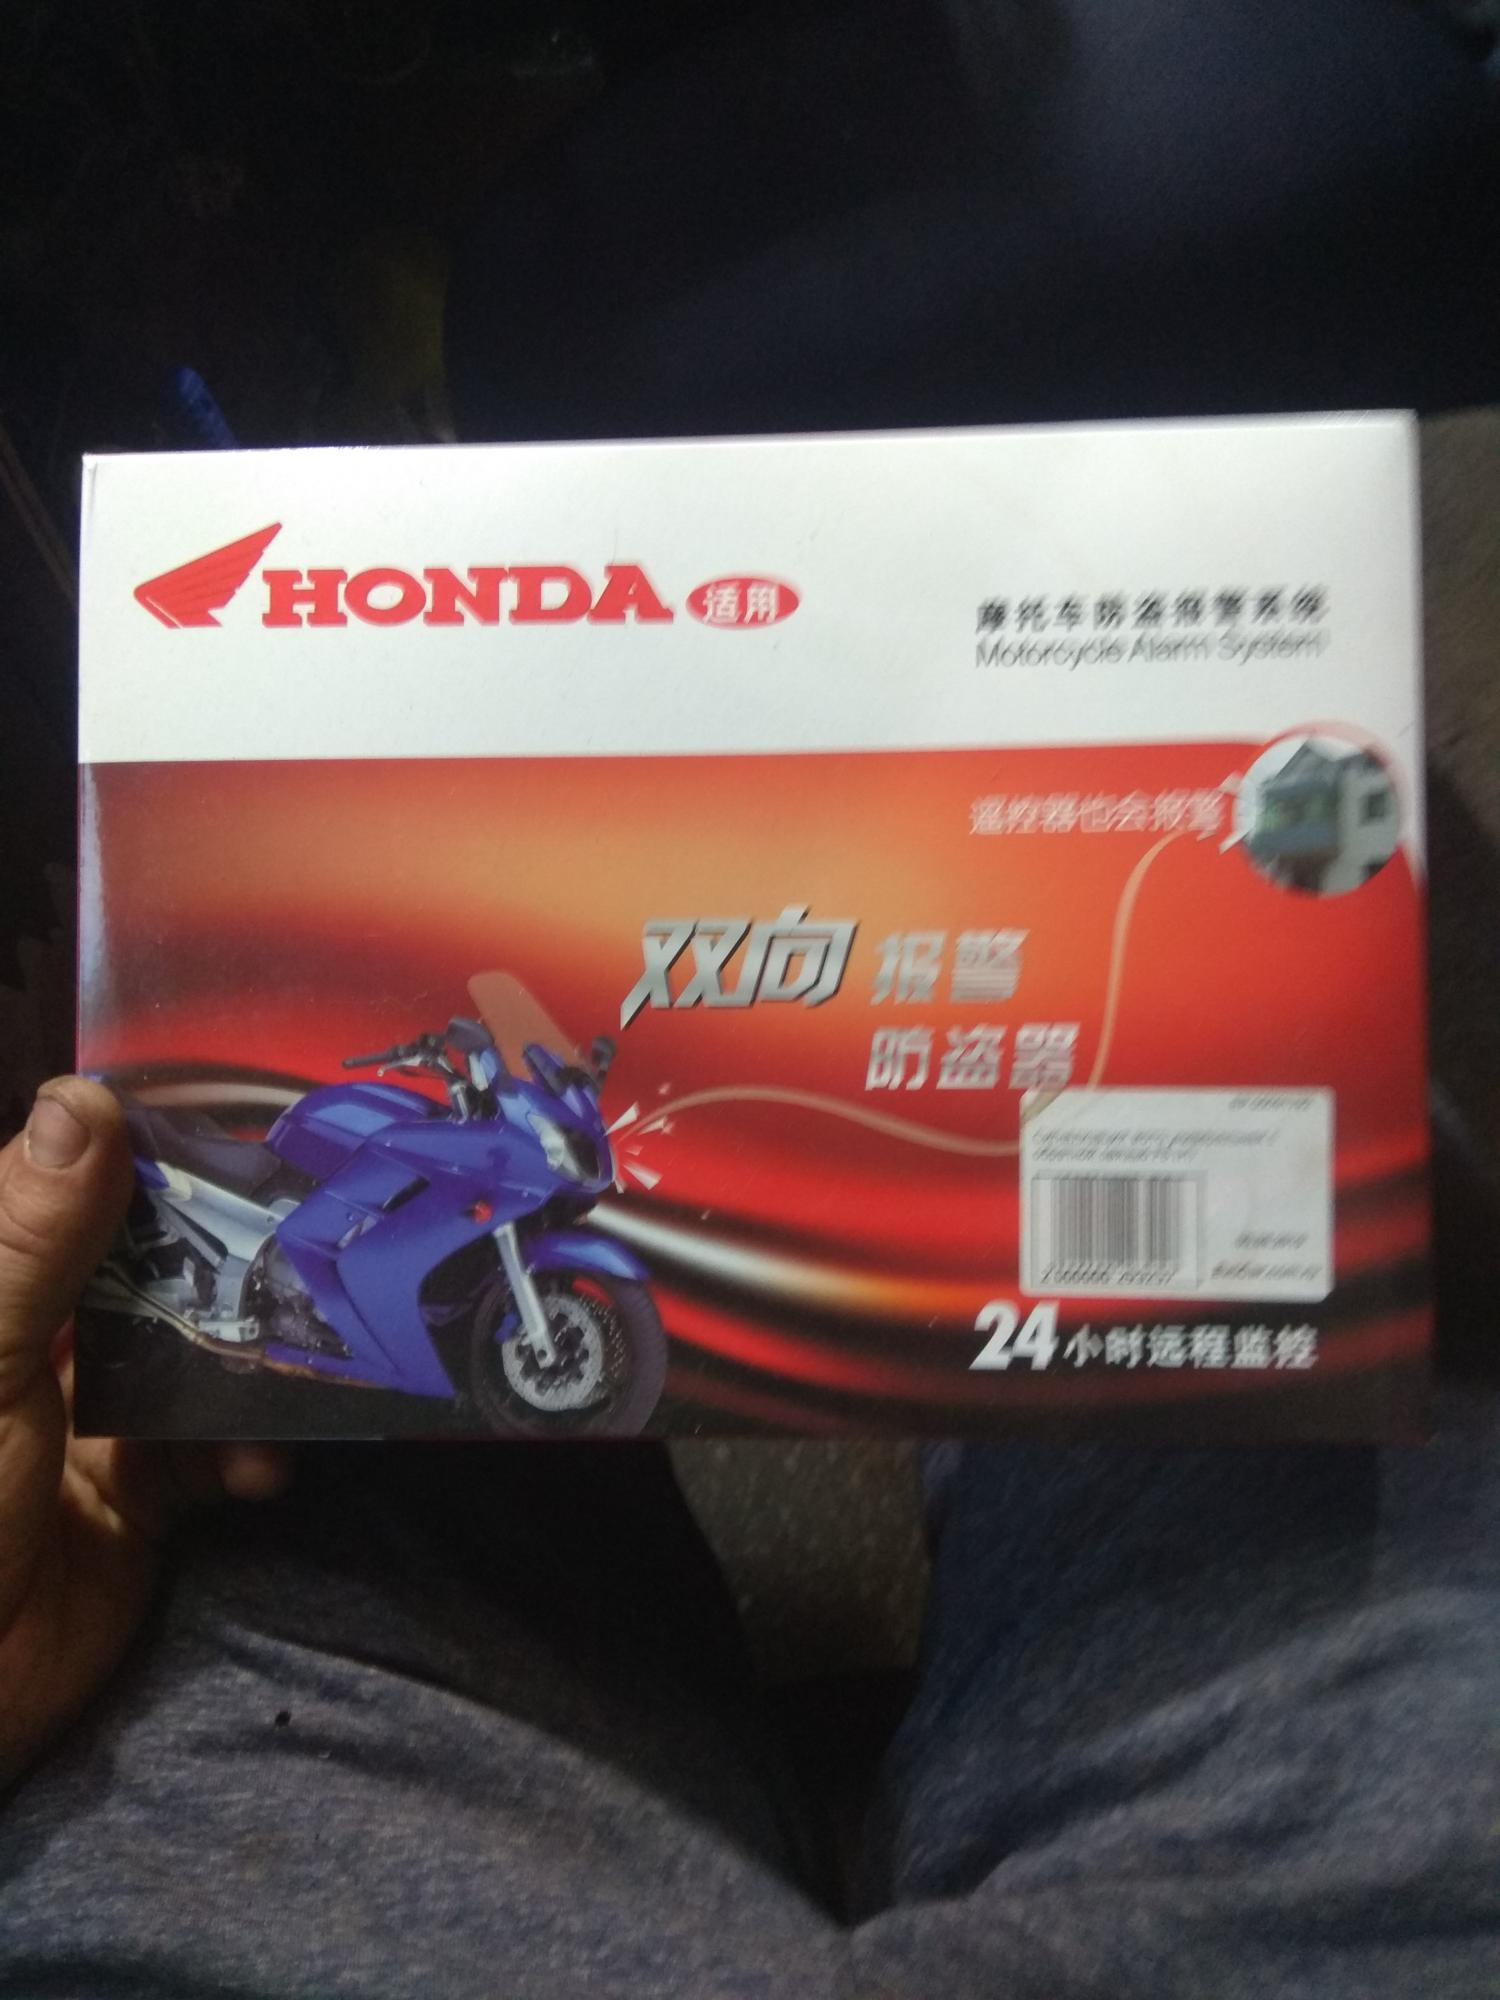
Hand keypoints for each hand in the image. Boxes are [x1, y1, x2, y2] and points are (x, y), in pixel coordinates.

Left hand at [0, 1079, 286, 1785]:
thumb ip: (29, 1238)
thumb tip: (84, 1095)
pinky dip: (247, 1454)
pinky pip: (214, 1448)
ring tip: (305, 1372)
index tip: (254, 1133)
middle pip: (158, 1269)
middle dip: (236, 1264)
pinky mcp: (137, 1496)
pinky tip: (256, 1471)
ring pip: (200, 1356)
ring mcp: (93, 1418)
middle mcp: (42, 1340)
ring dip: (256, 1367)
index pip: (79, 1190)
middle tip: (321, 1247)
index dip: (158, 1159)